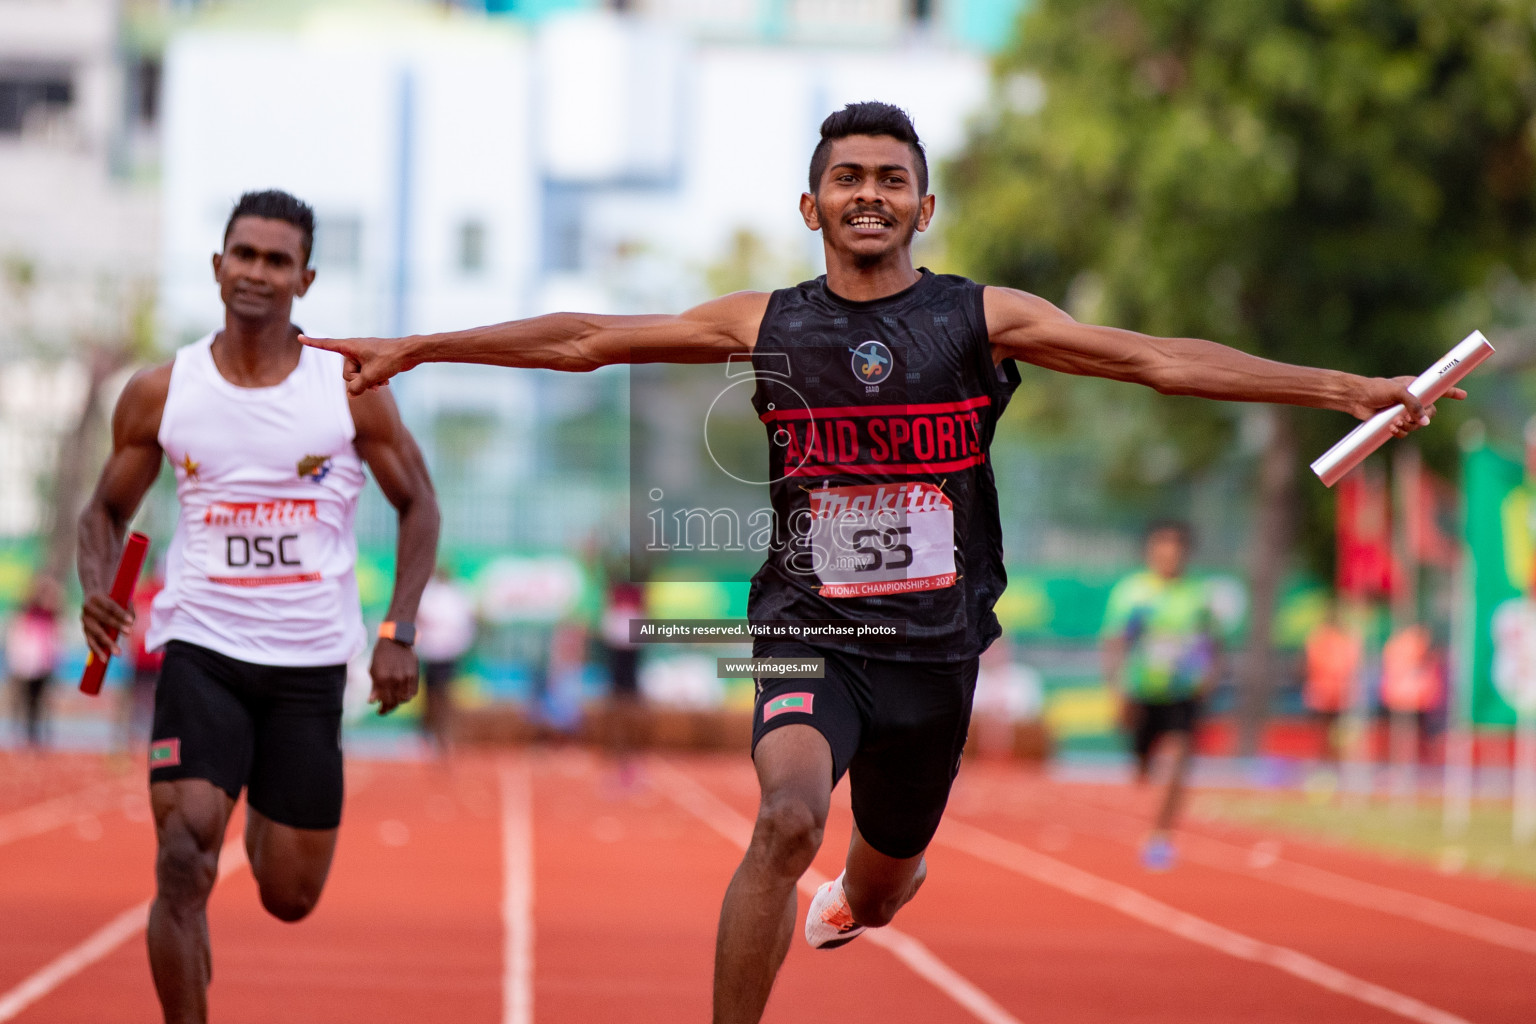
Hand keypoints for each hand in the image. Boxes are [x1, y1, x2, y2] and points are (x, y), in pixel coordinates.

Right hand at [81, 593, 133, 660]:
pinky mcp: (84, 630)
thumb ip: (128, 609)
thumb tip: (131, 623)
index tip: (131, 621)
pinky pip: (90, 641)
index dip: (120, 613)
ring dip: (107, 642)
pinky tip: (104, 658)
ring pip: (96, 632)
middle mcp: (88, 608)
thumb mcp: (120, 599)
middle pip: (103, 618)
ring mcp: (84, 620)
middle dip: (116, 625)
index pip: (110, 606)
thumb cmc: (111, 599)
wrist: (92, 598)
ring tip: (118, 652)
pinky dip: (97, 650)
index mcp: (96, 597)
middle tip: (129, 633)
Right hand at [300, 335, 407, 396]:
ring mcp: (364, 356)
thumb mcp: (370, 376)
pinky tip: (385, 382)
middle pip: (346, 373)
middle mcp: (355, 350)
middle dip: (358, 380)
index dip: (312, 343)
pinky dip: (374, 380)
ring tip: (382, 382)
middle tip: (373, 379)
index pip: (327, 345)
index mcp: (350, 346)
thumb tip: (351, 394)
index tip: (300, 338)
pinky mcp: (373, 361)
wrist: (411, 352)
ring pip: (358, 377)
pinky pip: (367, 375)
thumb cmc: (390, 359)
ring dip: (369, 382)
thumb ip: (356, 387)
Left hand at [368, 638, 419, 714]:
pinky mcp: (414, 674)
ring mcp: (406, 677)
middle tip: (385, 709)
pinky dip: (408, 696)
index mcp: (382, 679)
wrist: (396, 640)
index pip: (385, 701)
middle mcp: (395, 679)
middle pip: (395, 702)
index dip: (383, 708)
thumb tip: (372, 702)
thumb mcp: (373, 670)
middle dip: (390, 707)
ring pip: (405, 698)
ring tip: (394, 701)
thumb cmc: (381, 655)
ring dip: (399, 702)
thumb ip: (374, 687)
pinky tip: (402, 695)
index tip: (379, 711)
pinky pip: (413, 691)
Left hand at [1347, 375, 1465, 437]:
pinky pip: (1405, 432)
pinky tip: (1392, 428)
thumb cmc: (1376, 389)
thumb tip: (1425, 423)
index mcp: (1417, 387)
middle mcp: (1413, 400)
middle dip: (1421, 419)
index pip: (1438, 389)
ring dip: (1408, 426)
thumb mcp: (1398, 392)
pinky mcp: (1394, 423)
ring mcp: (1403, 412)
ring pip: (1417, 425)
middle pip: (1430, 414)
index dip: (1452, 392)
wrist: (1356, 399)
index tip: (1463, 395)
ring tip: (1395, 422)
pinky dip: (1401, 432)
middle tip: (1407, 417)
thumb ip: (1414, 404)